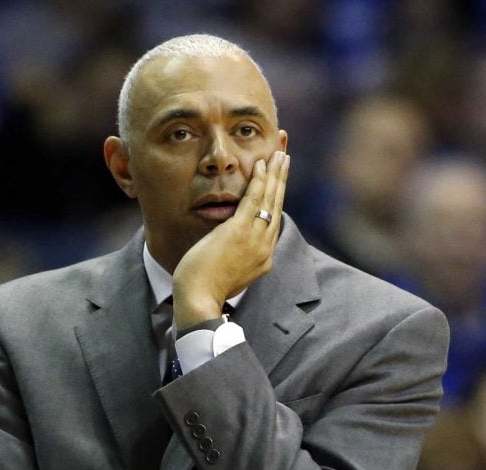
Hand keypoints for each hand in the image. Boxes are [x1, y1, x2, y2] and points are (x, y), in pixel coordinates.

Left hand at [171, 150, 289, 326]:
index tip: (278, 182)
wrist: (199, 300)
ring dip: (275, 174)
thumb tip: (228, 247)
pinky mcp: (239, 232)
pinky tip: (261, 165)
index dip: (276, 199)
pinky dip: (258, 181)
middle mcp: (264, 249)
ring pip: (269, 201)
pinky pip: (253, 201)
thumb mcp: (228, 273)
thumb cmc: (206, 289)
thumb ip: (235, 258)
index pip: (272, 223)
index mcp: (262, 259)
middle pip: (276, 208)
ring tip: (280, 153)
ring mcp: (254, 241)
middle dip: (281, 180)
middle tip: (285, 157)